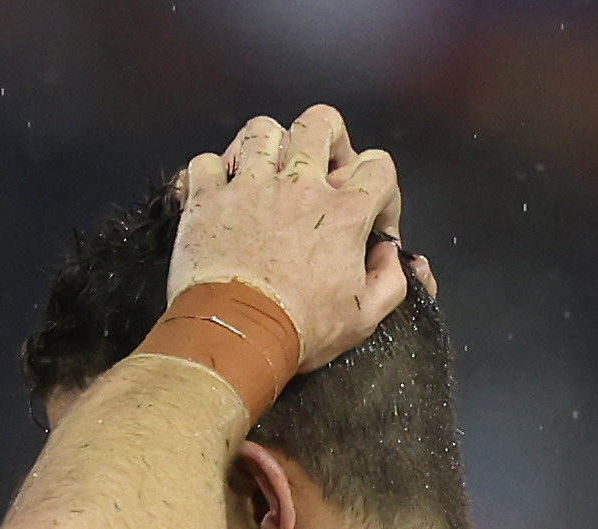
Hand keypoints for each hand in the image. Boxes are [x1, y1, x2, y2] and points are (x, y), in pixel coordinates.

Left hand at [171, 104, 407, 370]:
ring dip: (268, 145)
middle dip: (328, 138)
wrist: (236, 336)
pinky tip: (220, 192)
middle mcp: (300, 187)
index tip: (371, 215)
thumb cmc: (299, 330)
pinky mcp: (208, 201)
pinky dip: (212, 174)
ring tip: (267, 170)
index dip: (382, 187)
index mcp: (344, 213)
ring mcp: (250, 188)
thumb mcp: (364, 317)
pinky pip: (206, 162)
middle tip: (321, 168)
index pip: (379, 166)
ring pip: (262, 129)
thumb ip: (390, 279)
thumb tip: (388, 254)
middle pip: (321, 123)